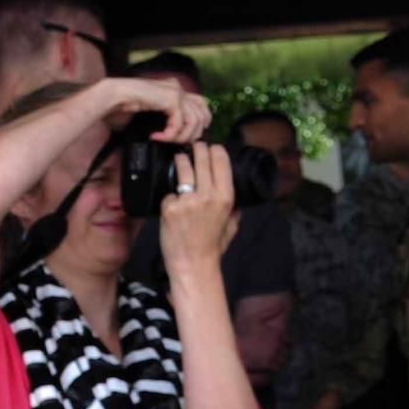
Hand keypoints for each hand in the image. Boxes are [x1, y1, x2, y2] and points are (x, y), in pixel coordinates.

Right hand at [100, 78, 210, 143]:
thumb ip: (171, 118)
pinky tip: (156, 137)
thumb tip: (187, 135)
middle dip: (192, 134)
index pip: (203, 107)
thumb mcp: (155, 115)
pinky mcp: (170, 98)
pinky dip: (170, 134)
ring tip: (164, 140)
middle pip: (203, 116)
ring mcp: (176, 91)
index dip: (199, 125)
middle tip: (175, 142)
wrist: (111, 98)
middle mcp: (179, 88)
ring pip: (194, 121)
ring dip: (180, 137)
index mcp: (176, 90)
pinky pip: (179, 122)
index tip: (186, 138)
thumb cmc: (127, 108)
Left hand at [158, 145, 236, 276]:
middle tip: (194, 145)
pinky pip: (170, 192)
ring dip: (181, 160)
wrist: (193, 264)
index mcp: (226, 198)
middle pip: (202, 159)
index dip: (215, 150)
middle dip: (197, 148)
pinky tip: (172, 201)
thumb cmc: (213, 247)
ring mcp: (188, 201)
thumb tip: (238, 202)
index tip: (212, 146)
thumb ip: (235, 210)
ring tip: (180, 158)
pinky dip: (170, 195)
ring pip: (183, 168)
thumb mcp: (231, 225)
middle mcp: (208, 196)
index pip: (221, 161)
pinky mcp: (170, 207)